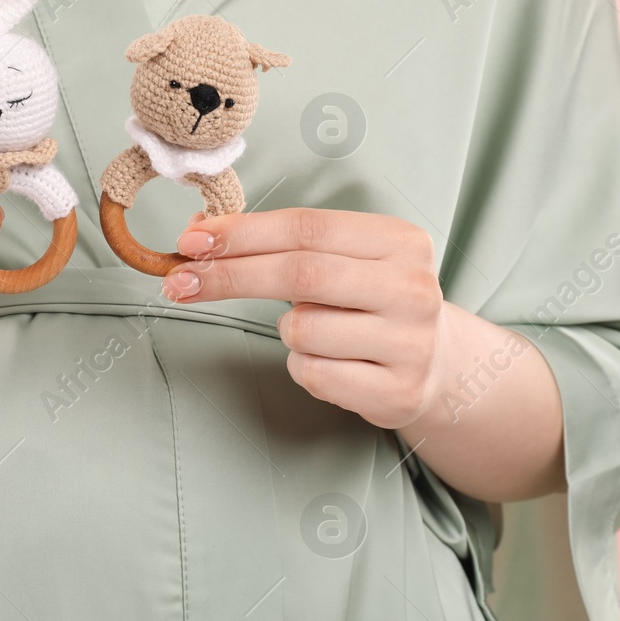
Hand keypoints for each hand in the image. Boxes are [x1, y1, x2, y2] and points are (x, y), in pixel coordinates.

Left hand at [163, 208, 444, 428]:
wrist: (439, 365)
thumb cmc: (373, 304)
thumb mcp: (346, 260)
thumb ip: (285, 244)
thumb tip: (202, 233)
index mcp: (401, 241)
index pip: (307, 228)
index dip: (243, 233)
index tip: (191, 240)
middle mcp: (412, 288)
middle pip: (300, 274)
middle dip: (231, 276)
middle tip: (180, 282)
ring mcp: (410, 343)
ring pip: (302, 330)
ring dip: (287, 331)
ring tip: (316, 332)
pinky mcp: (398, 392)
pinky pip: (314, 375)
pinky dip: (303, 367)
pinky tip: (332, 362)